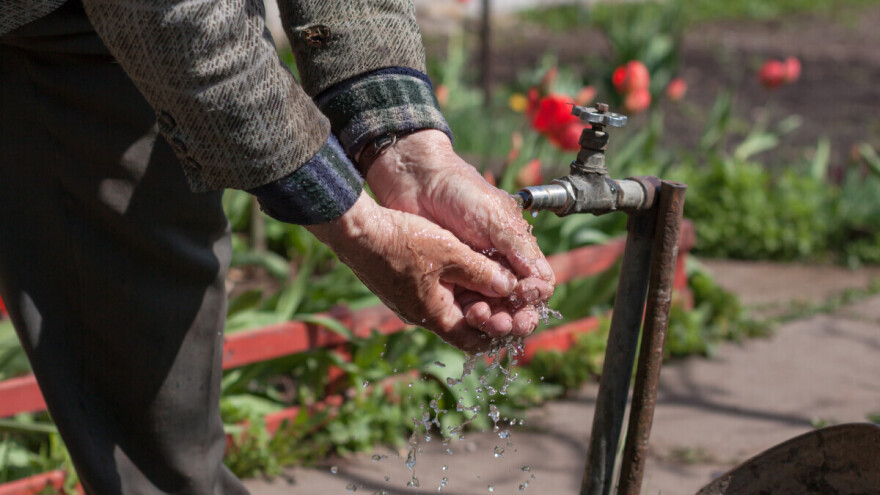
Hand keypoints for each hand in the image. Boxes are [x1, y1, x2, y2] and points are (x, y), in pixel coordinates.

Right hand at [307, 192, 524, 351]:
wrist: (356, 231)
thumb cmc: (400, 241)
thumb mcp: (450, 253)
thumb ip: (482, 271)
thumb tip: (509, 287)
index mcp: (435, 317)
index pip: (475, 340)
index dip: (500, 332)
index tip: (518, 317)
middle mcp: (423, 316)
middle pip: (466, 325)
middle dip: (491, 313)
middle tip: (513, 299)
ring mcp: (412, 302)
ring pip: (453, 307)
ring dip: (475, 297)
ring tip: (496, 280)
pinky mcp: (404, 287)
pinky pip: (438, 294)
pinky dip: (458, 286)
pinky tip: (469, 266)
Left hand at [361, 130, 555, 335]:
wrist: (416, 181)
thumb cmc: (460, 191)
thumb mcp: (496, 218)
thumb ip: (519, 249)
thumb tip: (543, 284)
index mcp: (516, 251)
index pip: (536, 287)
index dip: (533, 298)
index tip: (522, 298)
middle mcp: (497, 267)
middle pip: (515, 306)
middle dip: (513, 319)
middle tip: (503, 323)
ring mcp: (472, 276)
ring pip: (490, 311)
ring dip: (491, 321)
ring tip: (481, 318)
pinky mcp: (448, 282)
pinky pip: (462, 309)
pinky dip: (467, 318)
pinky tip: (464, 318)